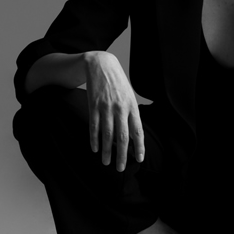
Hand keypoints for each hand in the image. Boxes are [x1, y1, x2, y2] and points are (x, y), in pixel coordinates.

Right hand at [84, 51, 144, 171]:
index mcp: (132, 106)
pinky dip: (94, 139)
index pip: (138, 131)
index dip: (139, 146)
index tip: (139, 159)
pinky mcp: (93, 105)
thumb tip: (133, 136)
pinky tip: (95, 149)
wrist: (101, 65)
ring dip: (107, 151)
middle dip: (122, 155)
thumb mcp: (129, 96)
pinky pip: (94, 126)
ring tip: (106, 162)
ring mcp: (106, 107)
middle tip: (120, 168)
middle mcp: (121, 108)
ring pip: (107, 134)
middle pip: (123, 137)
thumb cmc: (118, 84)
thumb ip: (131, 115)